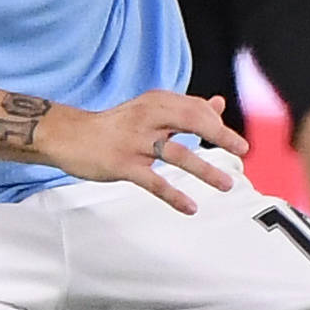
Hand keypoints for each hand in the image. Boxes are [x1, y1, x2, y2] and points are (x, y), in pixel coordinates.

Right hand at [40, 91, 247, 211]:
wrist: (68, 135)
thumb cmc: (114, 125)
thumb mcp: (149, 110)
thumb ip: (184, 108)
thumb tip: (218, 103)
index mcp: (156, 102)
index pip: (195, 108)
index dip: (217, 123)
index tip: (233, 140)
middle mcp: (148, 119)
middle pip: (191, 122)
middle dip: (220, 136)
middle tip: (242, 151)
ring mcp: (135, 142)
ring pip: (177, 154)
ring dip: (205, 170)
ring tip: (226, 184)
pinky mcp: (122, 165)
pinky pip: (153, 182)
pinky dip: (173, 195)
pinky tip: (190, 207)